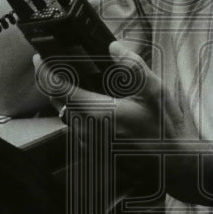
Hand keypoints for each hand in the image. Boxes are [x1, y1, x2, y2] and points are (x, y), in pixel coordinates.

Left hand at [33, 41, 197, 153]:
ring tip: (76, 82)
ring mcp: (87, 144)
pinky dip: (76, 113)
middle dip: (53, 82)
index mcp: (95, 112)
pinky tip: (93, 105)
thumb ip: (133, 66)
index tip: (39, 57)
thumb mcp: (155, 91)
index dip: (43, 70)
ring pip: (64, 116)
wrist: (173, 166)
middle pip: (56, 102)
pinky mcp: (93, 153)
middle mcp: (84, 130)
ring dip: (65, 99)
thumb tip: (113, 48)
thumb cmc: (164, 129)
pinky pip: (75, 128)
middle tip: (57, 64)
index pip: (56, 89)